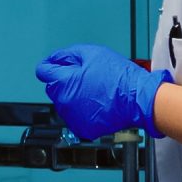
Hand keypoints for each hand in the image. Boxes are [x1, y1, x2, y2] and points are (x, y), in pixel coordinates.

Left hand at [35, 44, 169, 139]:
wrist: (138, 99)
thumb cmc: (119, 76)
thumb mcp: (93, 53)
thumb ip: (68, 55)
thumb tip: (54, 59)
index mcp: (63, 81)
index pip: (43, 71)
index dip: (51, 65)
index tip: (56, 66)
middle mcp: (63, 101)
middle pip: (53, 88)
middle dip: (64, 82)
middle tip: (86, 79)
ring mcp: (73, 117)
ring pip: (65, 103)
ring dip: (74, 97)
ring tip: (96, 93)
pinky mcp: (83, 128)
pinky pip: (77, 117)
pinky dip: (84, 112)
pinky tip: (98, 105)